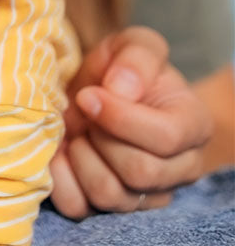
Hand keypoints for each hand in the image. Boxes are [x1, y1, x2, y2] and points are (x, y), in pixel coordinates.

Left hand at [49, 26, 211, 217]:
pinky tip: (60, 151)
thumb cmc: (121, 68)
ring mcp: (144, 194)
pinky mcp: (108, 206)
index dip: (119, 117)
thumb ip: (136, 58)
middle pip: (139, 172)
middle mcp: (177, 170)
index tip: (89, 94)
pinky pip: (80, 208)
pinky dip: (60, 179)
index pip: (164, 138)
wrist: (99, 89)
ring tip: (78, 129)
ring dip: (81, 155)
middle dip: (101, 136)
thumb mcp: (134, 44)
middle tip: (84, 111)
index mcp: (192, 126)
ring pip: (111, 195)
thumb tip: (121, 89)